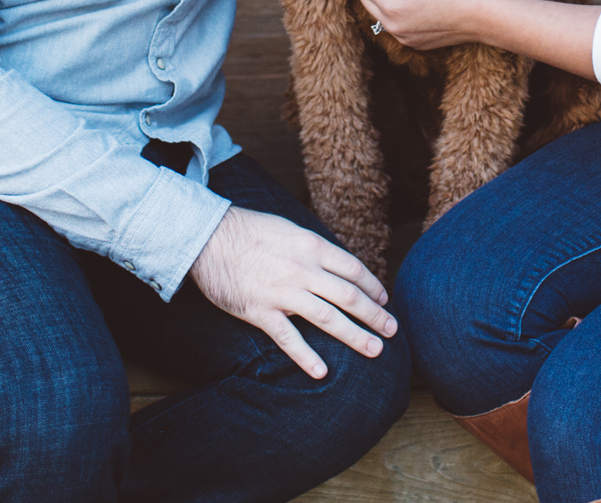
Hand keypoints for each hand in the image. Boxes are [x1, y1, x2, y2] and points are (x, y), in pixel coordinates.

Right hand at [188, 207, 396, 378]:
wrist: (208, 237)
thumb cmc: (249, 230)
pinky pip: (288, 338)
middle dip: (374, 315)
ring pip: (327, 318)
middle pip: (348, 296)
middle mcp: (303, 269)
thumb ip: (313, 249)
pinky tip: (322, 371)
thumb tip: (336, 265)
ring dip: (354, 336)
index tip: (384, 300)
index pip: (353, 270)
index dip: (373, 287)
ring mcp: (282, 292)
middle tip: (392, 330)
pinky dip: (306, 357)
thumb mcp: (289, 229)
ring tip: (375, 350)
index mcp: (311, 246)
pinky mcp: (260, 312)